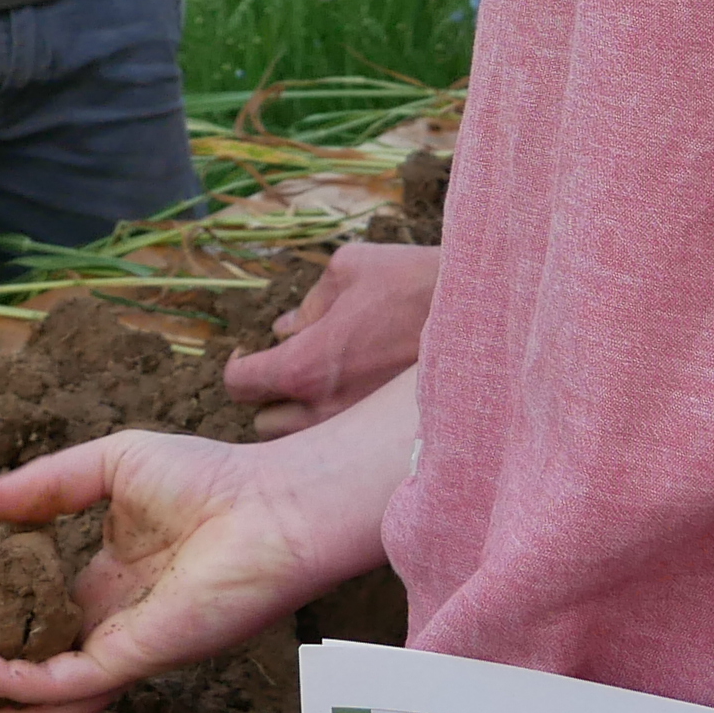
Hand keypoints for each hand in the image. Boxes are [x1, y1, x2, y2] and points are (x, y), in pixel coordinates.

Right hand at [0, 381, 416, 712]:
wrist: (274, 502)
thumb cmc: (212, 478)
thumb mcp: (108, 467)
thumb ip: (43, 489)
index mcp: (110, 589)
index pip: (38, 626)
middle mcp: (114, 630)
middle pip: (34, 678)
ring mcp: (126, 650)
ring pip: (45, 702)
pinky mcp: (139, 659)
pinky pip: (64, 686)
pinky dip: (12, 683)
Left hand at [227, 237, 438, 434]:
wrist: (478, 314)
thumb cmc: (410, 282)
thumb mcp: (348, 269)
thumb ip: (308, 302)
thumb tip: (286, 326)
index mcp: (305, 366)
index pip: (240, 385)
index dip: (236, 367)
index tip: (247, 353)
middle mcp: (324, 408)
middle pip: (264, 423)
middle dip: (269, 396)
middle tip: (287, 369)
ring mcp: (356, 429)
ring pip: (300, 443)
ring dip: (299, 417)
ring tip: (320, 387)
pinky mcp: (383, 436)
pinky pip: (341, 443)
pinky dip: (334, 427)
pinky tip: (353, 397)